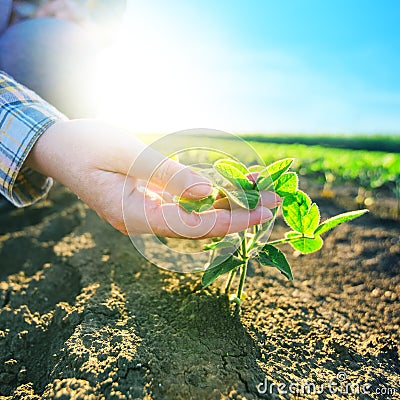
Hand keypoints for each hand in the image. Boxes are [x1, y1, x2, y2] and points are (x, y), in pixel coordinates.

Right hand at [26, 120, 279, 236]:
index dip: (227, 221)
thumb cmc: (87, 145)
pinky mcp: (153, 202)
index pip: (190, 227)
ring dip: (228, 205)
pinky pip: (187, 204)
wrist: (61, 148)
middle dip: (236, 216)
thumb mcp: (128, 154)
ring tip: (263, 193)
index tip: (259, 212)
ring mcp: (149, 213)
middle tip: (274, 202)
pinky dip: (211, 195)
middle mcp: (144, 221)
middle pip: (199, 227)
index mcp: (134, 216)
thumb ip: (168, 176)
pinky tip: (234, 185)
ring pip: (196, 216)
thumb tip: (207, 193)